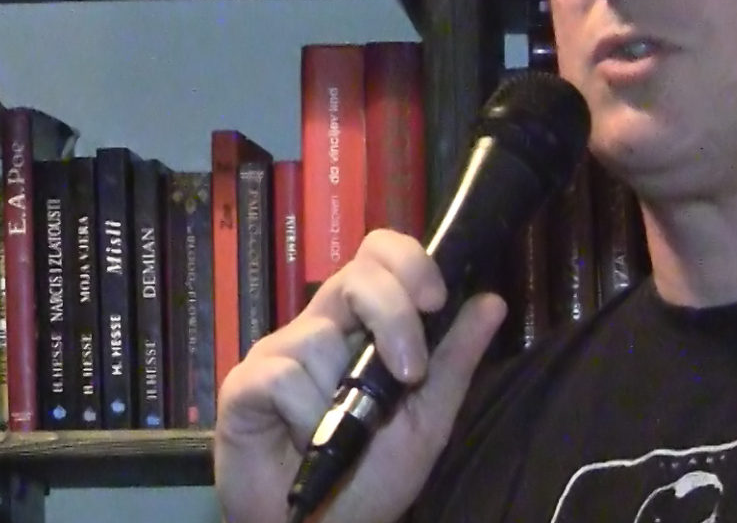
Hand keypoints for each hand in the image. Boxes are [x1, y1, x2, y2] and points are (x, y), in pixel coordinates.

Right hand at [214, 229, 507, 522]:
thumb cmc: (370, 479)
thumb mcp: (427, 422)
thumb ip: (455, 363)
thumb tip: (492, 301)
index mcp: (362, 327)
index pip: (377, 256)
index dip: (407, 261)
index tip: (435, 300)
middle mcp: (318, 328)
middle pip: (354, 276)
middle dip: (394, 316)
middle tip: (410, 373)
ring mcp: (277, 353)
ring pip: (320, 337)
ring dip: (343, 399)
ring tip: (338, 436)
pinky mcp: (244, 385)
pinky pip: (285, 377)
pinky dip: (308, 417)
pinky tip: (306, 444)